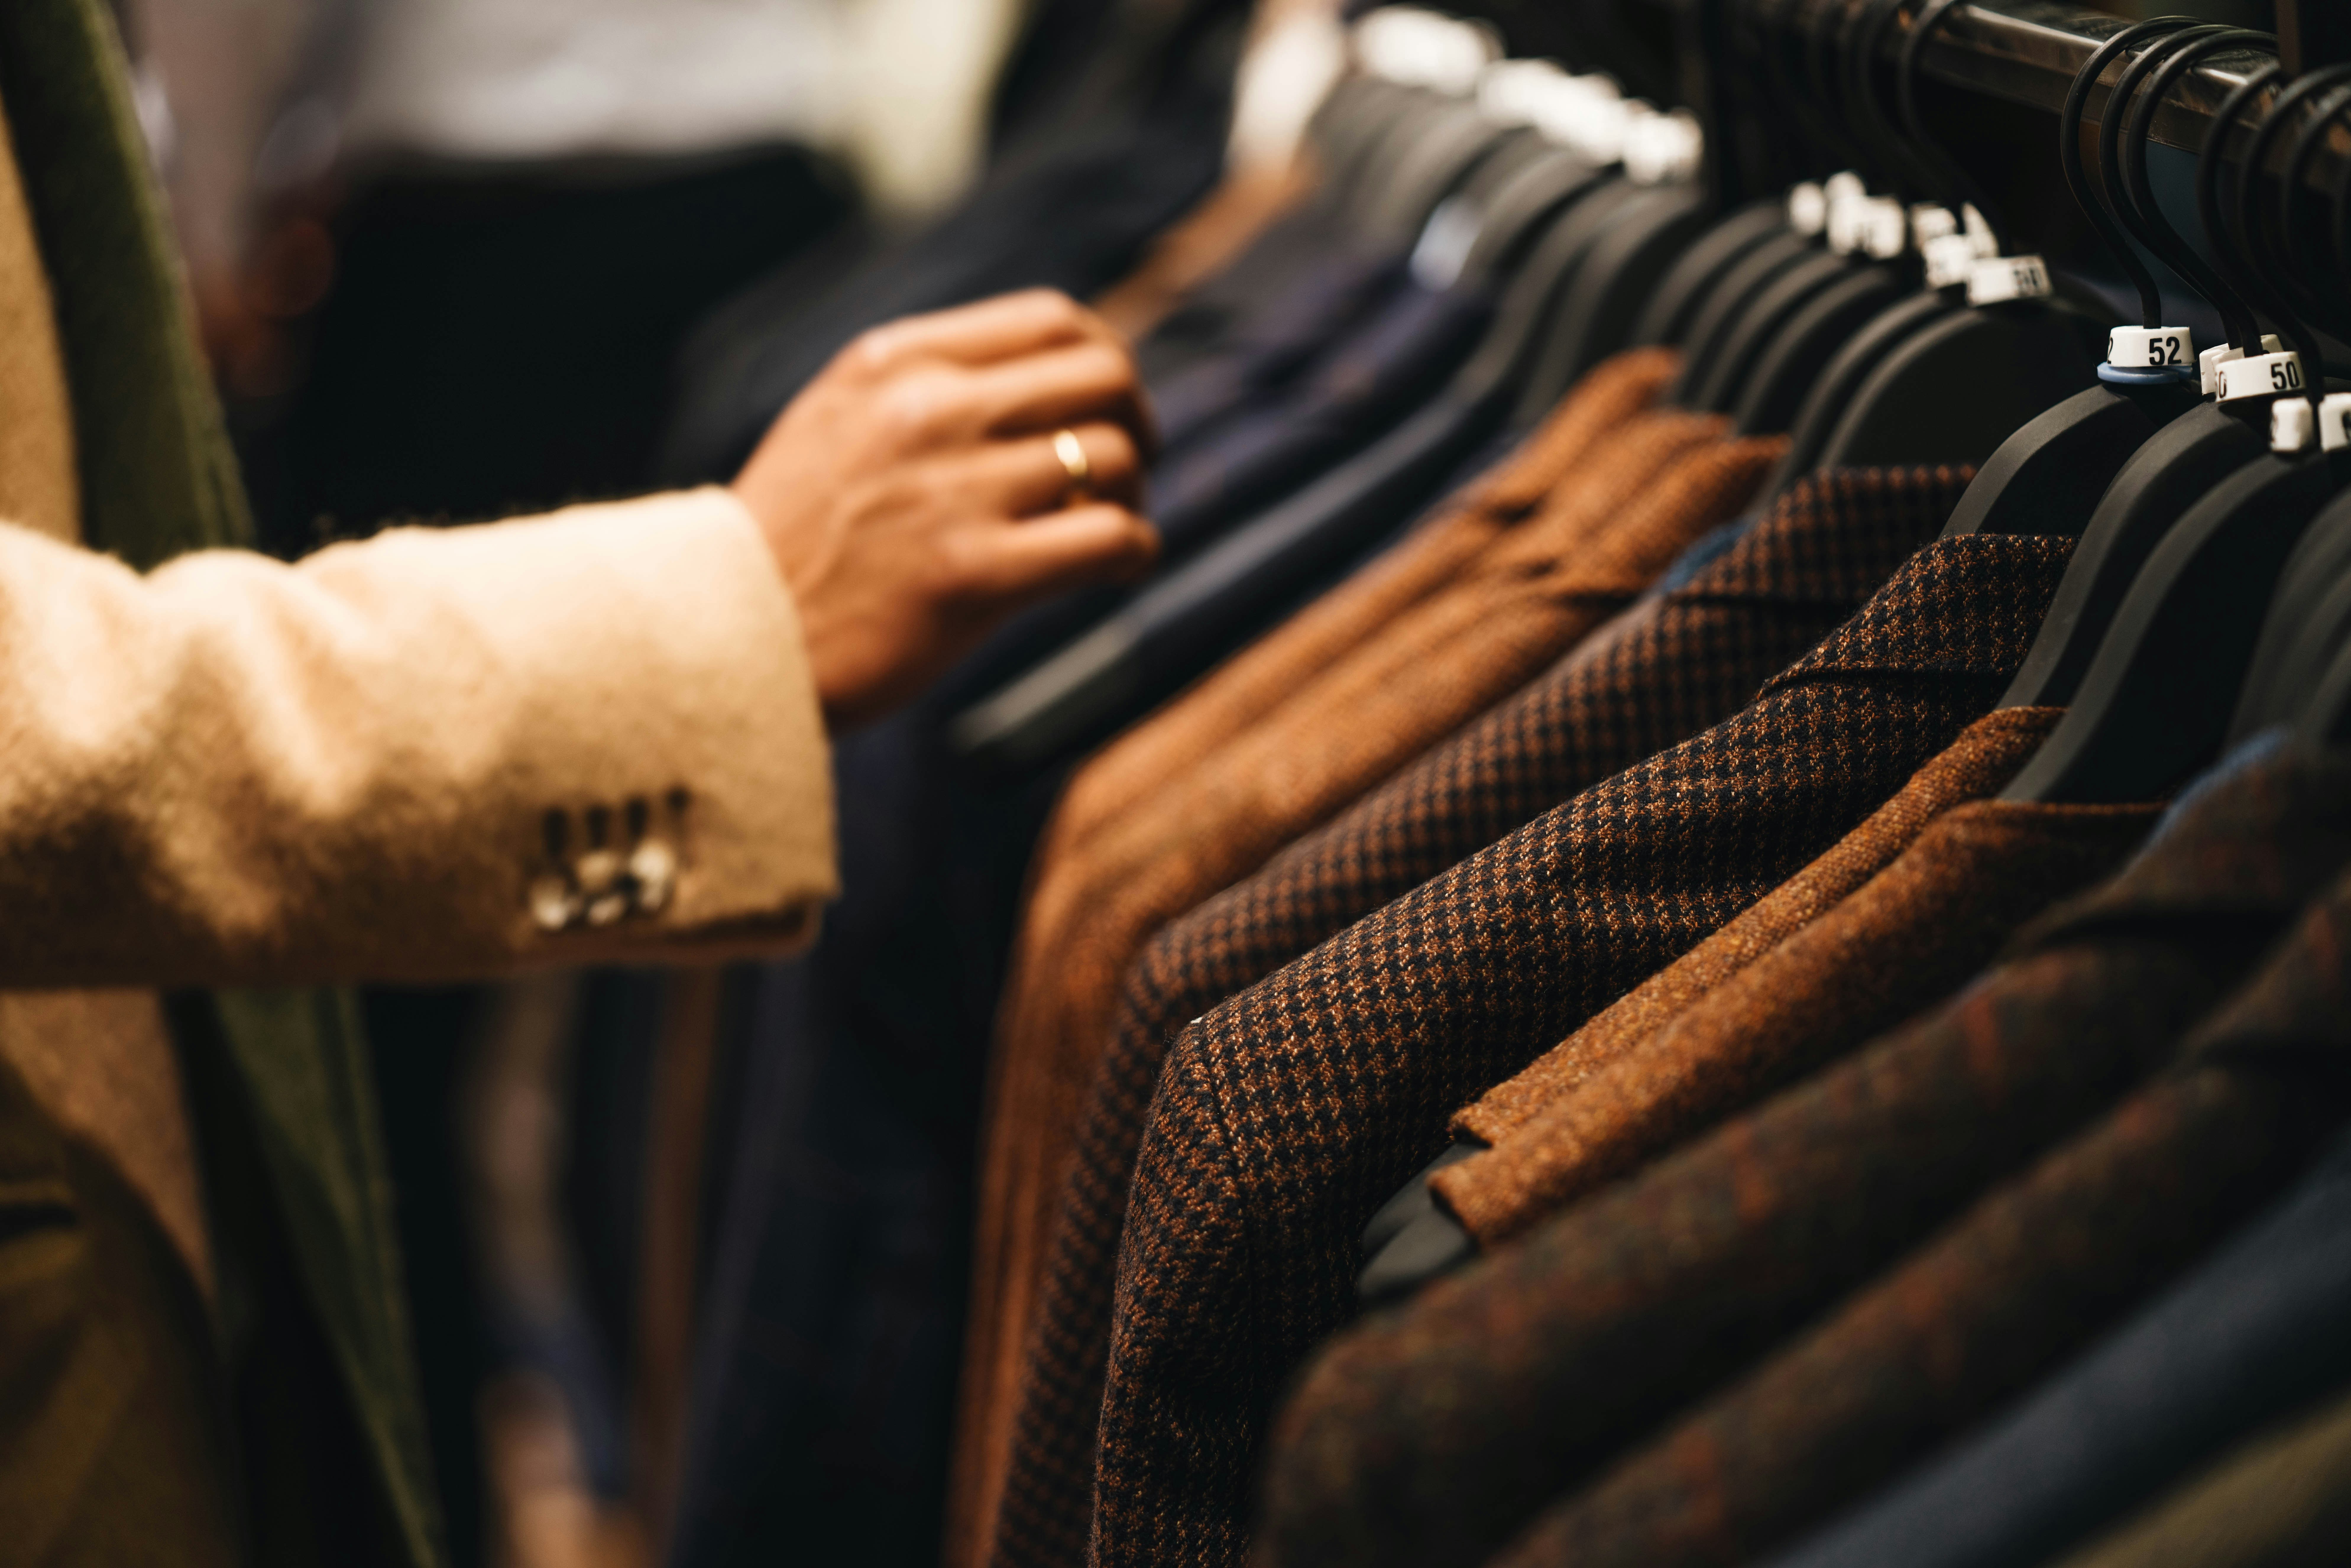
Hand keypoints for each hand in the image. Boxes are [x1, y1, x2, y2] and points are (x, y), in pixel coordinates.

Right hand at [733, 290, 1161, 729]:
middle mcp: (927, 412)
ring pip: (1112, 458)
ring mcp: (951, 492)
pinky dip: (1134, 551)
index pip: (1054, 321)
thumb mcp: (841, 422)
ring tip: (1110, 527)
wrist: (721, 638)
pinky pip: (1109, 539)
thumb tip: (1049, 384)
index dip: (1106, 360)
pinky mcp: (973, 575)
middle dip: (1138, 422)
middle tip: (1129, 470)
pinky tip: (1118, 569)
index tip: (1108, 405)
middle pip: (1104, 378)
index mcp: (895, 363)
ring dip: (1133, 496)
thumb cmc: (792, 542)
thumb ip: (927, 389)